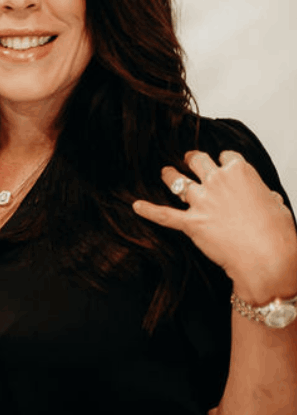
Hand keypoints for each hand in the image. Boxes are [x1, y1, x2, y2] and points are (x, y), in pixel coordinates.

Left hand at [133, 150, 296, 300]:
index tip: (223, 164)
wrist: (267, 257)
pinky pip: (163, 214)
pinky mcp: (190, 223)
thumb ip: (264, 196)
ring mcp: (202, 201)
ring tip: (165, 173)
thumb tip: (264, 198)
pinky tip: (136, 206)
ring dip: (169, 176)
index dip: (224, 161)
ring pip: (178, 181)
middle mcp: (218, 182)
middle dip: (193, 159)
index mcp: (241, 174)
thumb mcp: (278, 206)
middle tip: (190, 160)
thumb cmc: (276, 234)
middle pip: (198, 161)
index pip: (227, 157)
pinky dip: (148, 210)